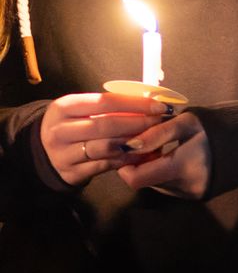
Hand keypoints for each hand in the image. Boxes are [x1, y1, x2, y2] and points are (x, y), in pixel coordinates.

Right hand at [39, 93, 169, 185]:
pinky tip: (142, 154)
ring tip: (154, 139)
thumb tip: (151, 100)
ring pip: (107, 147)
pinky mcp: (71, 172)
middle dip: (139, 123)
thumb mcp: (82, 109)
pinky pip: (105, 165)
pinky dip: (126, 159)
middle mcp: (60, 130)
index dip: (136, 104)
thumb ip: (110, 106)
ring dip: (135, 142)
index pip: (106, 102)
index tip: (159, 106)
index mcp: (65, 107)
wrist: (43, 152)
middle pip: (107, 125)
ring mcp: (64, 153)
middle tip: (160, 122)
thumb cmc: (74, 125)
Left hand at [118, 112, 210, 198]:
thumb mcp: (187, 122)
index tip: (130, 149)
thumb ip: (156, 133)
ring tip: (166, 150)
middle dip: (141, 164)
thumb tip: (128, 146)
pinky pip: (169, 186)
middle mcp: (184, 187)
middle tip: (150, 144)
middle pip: (145, 181)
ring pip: (156, 184)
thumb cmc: (216, 126)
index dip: (125, 165)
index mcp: (181, 167)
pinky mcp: (196, 195)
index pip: (136, 179)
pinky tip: (177, 159)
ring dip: (153, 169)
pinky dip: (166, 174)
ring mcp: (191, 193)